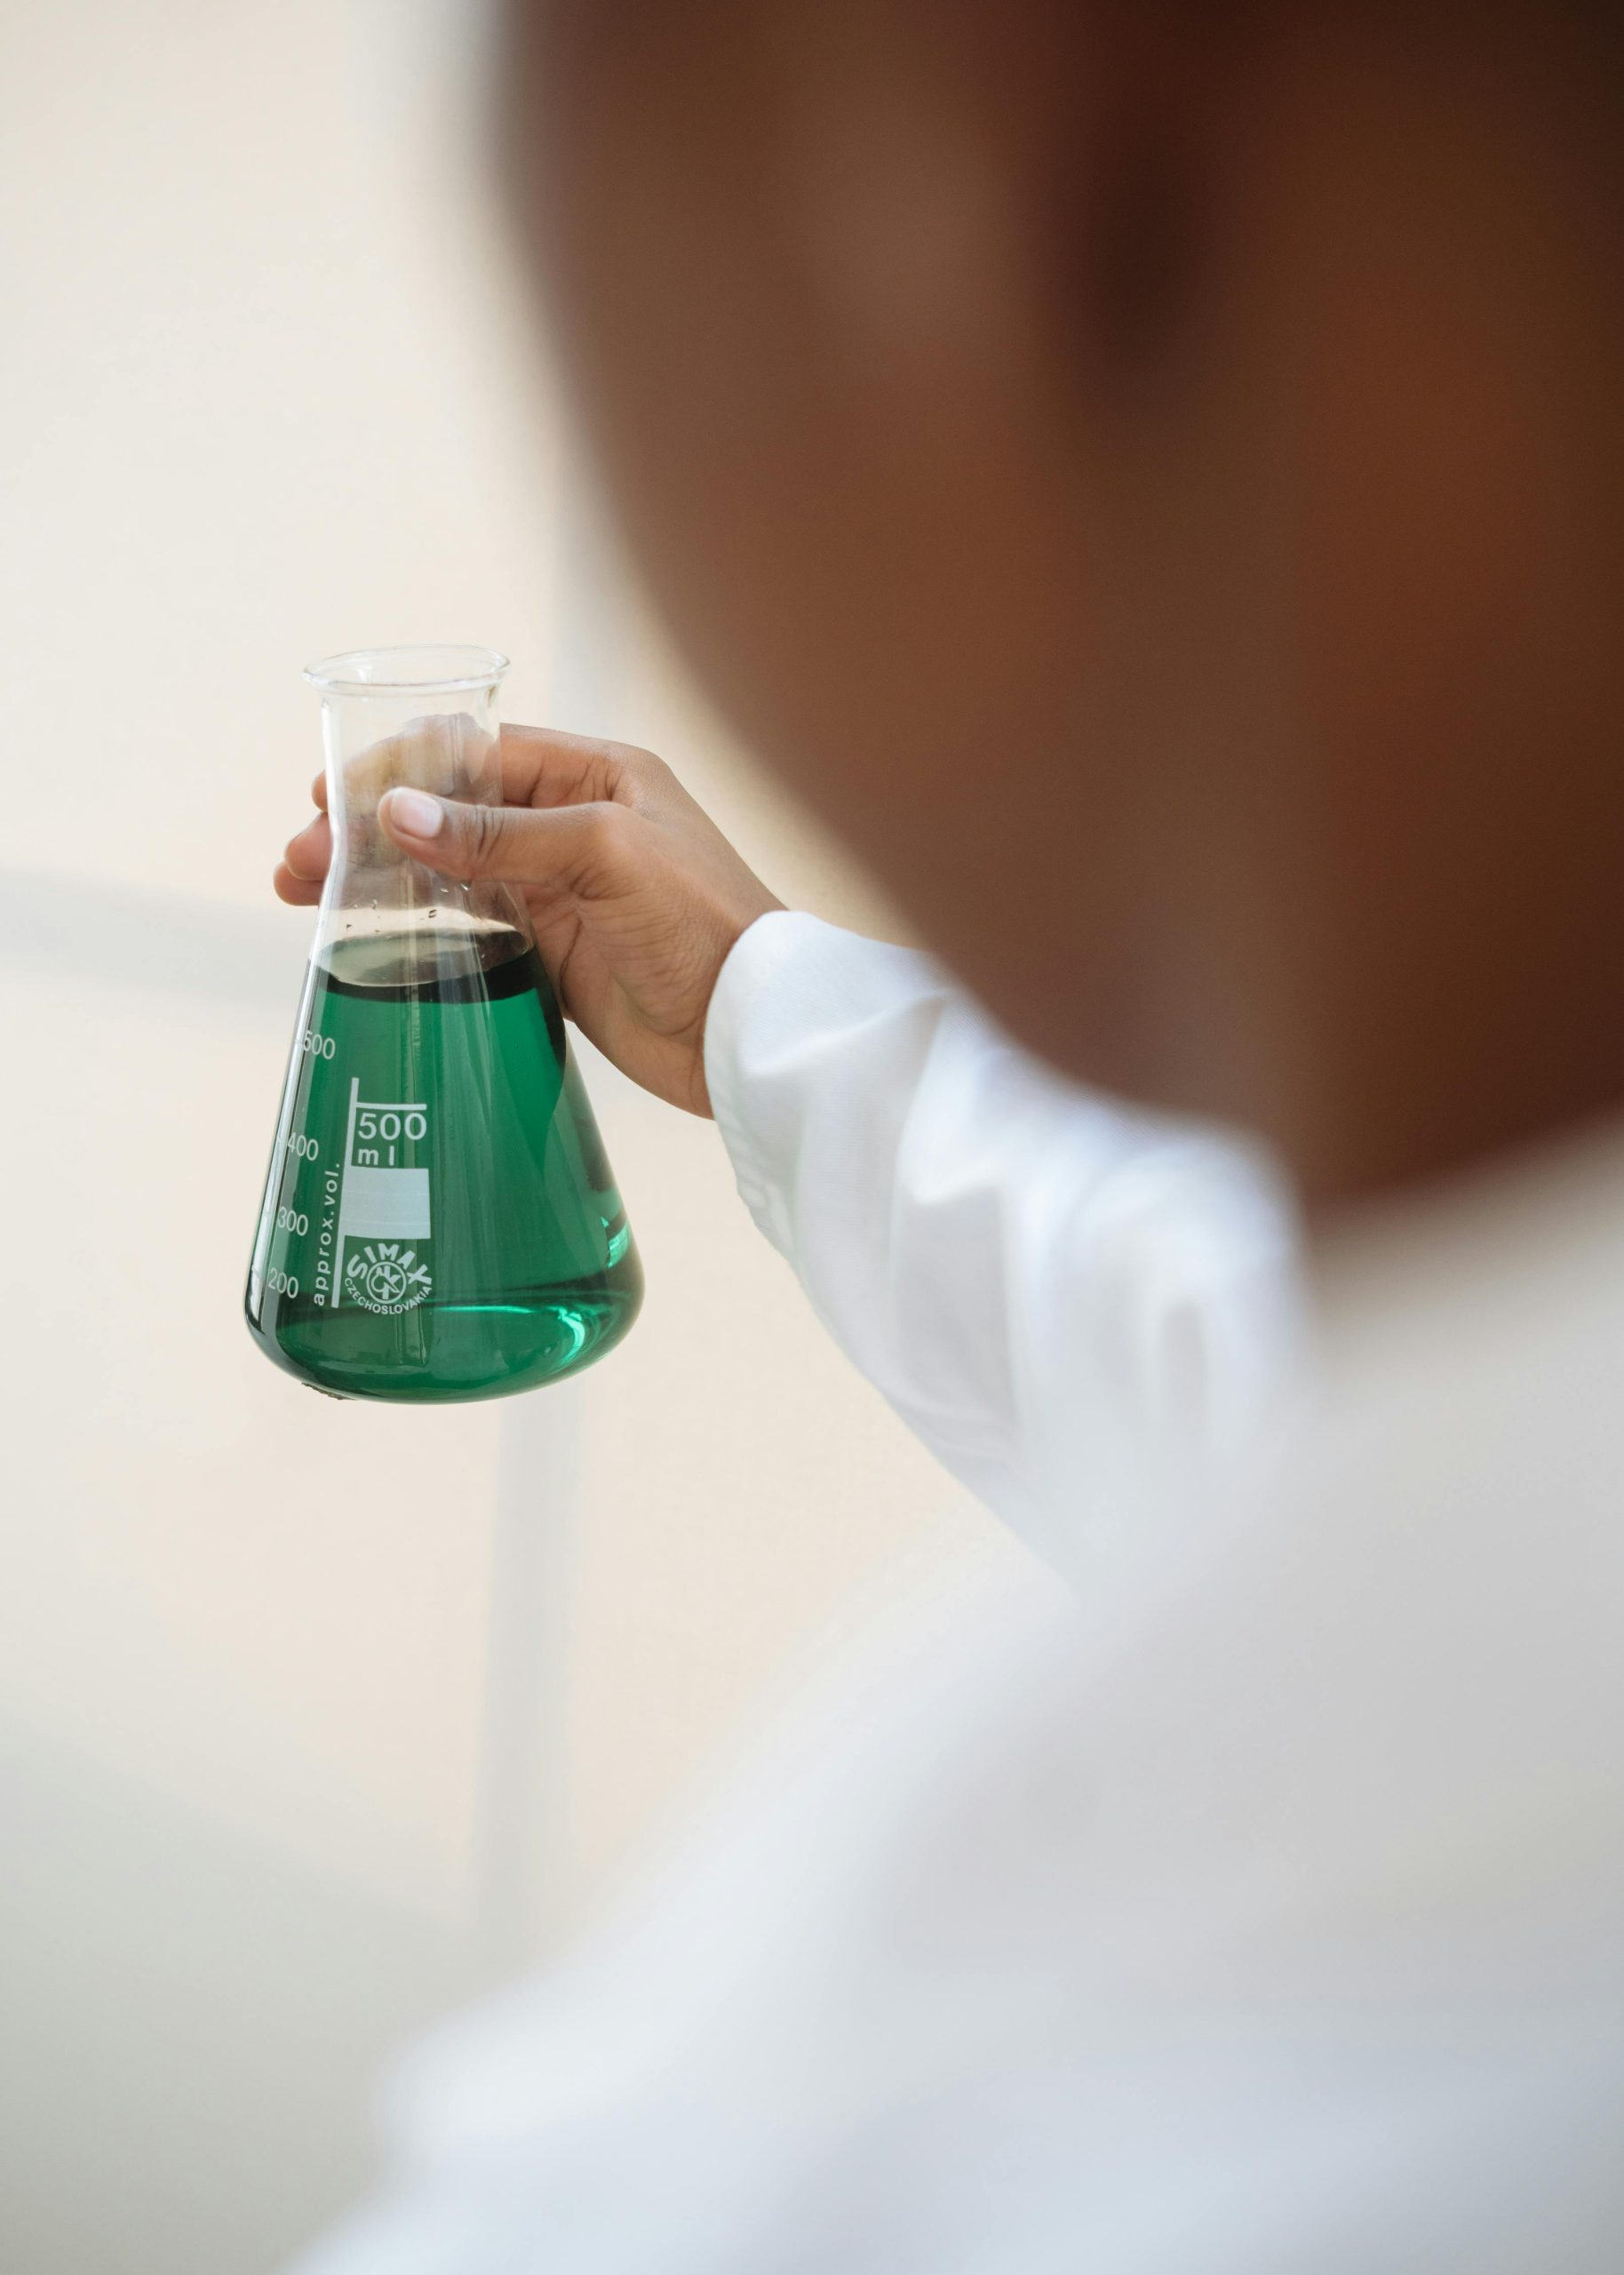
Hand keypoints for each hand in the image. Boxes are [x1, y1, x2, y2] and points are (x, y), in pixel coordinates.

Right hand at [276, 726, 781, 1114]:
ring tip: (303, 891)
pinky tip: (363, 930)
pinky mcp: (552, 953)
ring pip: (448, 868)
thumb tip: (398, 812)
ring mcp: (560, 891)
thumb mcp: (603, 855)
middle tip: (300, 859)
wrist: (751, 1031)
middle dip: (371, 826)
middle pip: (449, 810)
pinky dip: (412, 922)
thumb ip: (499, 835)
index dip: (398, 770)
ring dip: (379, 875)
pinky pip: (467, 925)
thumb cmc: (706, 925)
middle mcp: (574, 824)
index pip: (475, 754)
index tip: (330, 796)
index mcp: (597, 776)